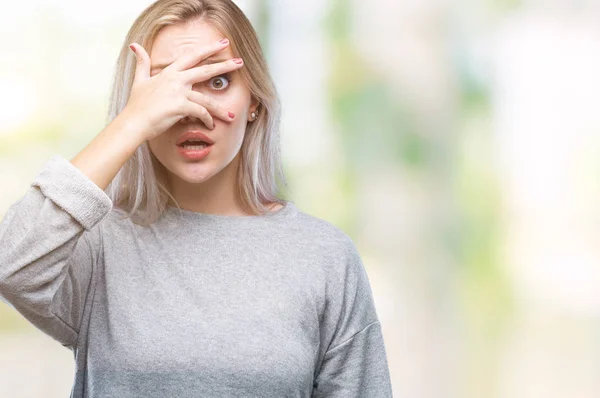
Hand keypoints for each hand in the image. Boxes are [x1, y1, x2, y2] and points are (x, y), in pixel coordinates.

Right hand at [121, 38, 242, 140]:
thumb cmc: (137, 105)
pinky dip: (207, 120)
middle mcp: (176, 80)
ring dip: (220, 110)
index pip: (192, 57)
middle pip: (205, 70)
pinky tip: (211, 126)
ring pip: (207, 99)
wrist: (133, 123)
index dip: (207, 49)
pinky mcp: (180, 107)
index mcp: (169, 73)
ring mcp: (178, 92)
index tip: (222, 43)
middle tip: (240, 62)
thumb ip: (142, 63)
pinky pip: (201, 113)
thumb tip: (135, 46)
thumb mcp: (139, 80)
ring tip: (231, 116)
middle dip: (224, 65)